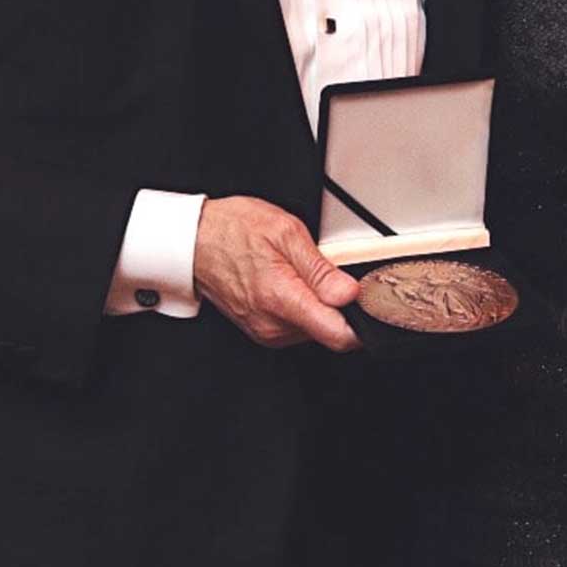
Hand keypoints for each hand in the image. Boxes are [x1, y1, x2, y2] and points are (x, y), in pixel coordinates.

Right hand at [191, 195, 361, 351]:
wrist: (193, 242)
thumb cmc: (233, 231)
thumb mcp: (286, 233)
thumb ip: (321, 269)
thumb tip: (349, 293)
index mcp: (282, 300)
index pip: (338, 335)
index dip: (363, 324)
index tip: (372, 305)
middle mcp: (273, 324)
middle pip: (330, 331)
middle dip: (339, 304)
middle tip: (330, 271)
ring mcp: (266, 331)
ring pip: (315, 328)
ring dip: (320, 304)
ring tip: (303, 273)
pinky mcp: (262, 330)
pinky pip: (298, 325)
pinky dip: (304, 306)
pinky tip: (292, 283)